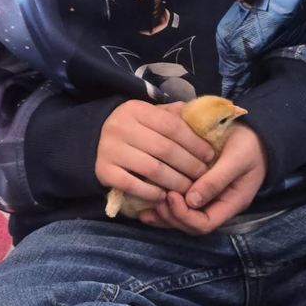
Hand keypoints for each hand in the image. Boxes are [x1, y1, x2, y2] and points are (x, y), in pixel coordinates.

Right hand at [96, 101, 214, 206]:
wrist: (95, 139)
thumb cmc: (134, 127)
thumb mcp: (151, 114)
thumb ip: (174, 116)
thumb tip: (203, 121)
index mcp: (136, 109)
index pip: (172, 126)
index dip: (195, 142)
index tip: (210, 155)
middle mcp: (121, 127)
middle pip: (165, 149)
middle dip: (189, 165)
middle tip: (203, 175)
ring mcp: (110, 150)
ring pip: (152, 169)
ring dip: (176, 182)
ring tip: (189, 189)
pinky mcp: (103, 171)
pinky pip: (132, 185)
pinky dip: (151, 192)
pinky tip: (165, 195)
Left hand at [139, 124, 266, 234]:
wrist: (255, 131)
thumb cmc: (249, 144)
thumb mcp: (237, 159)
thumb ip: (216, 180)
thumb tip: (192, 200)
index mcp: (231, 203)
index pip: (204, 224)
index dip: (185, 216)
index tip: (171, 195)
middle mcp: (217, 205)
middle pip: (189, 225)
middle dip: (170, 216)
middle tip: (155, 197)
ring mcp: (207, 198)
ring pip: (181, 217)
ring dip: (163, 212)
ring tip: (145, 202)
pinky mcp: (197, 186)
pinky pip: (179, 201)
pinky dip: (162, 200)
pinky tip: (147, 193)